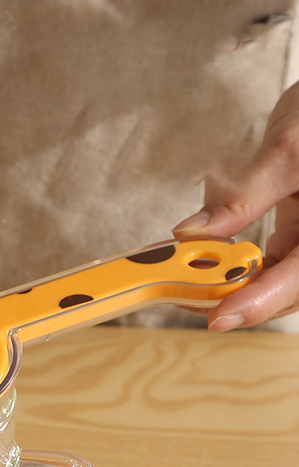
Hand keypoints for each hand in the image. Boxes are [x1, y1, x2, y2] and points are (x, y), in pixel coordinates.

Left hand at [172, 80, 298, 330]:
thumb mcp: (287, 150)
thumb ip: (242, 196)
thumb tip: (192, 233)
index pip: (297, 280)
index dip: (256, 302)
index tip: (217, 317)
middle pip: (283, 292)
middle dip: (231, 296)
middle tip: (180, 294)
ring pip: (270, 282)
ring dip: (225, 282)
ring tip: (180, 276)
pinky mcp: (296, 236)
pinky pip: (264, 263)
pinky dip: (230, 263)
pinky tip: (200, 259)